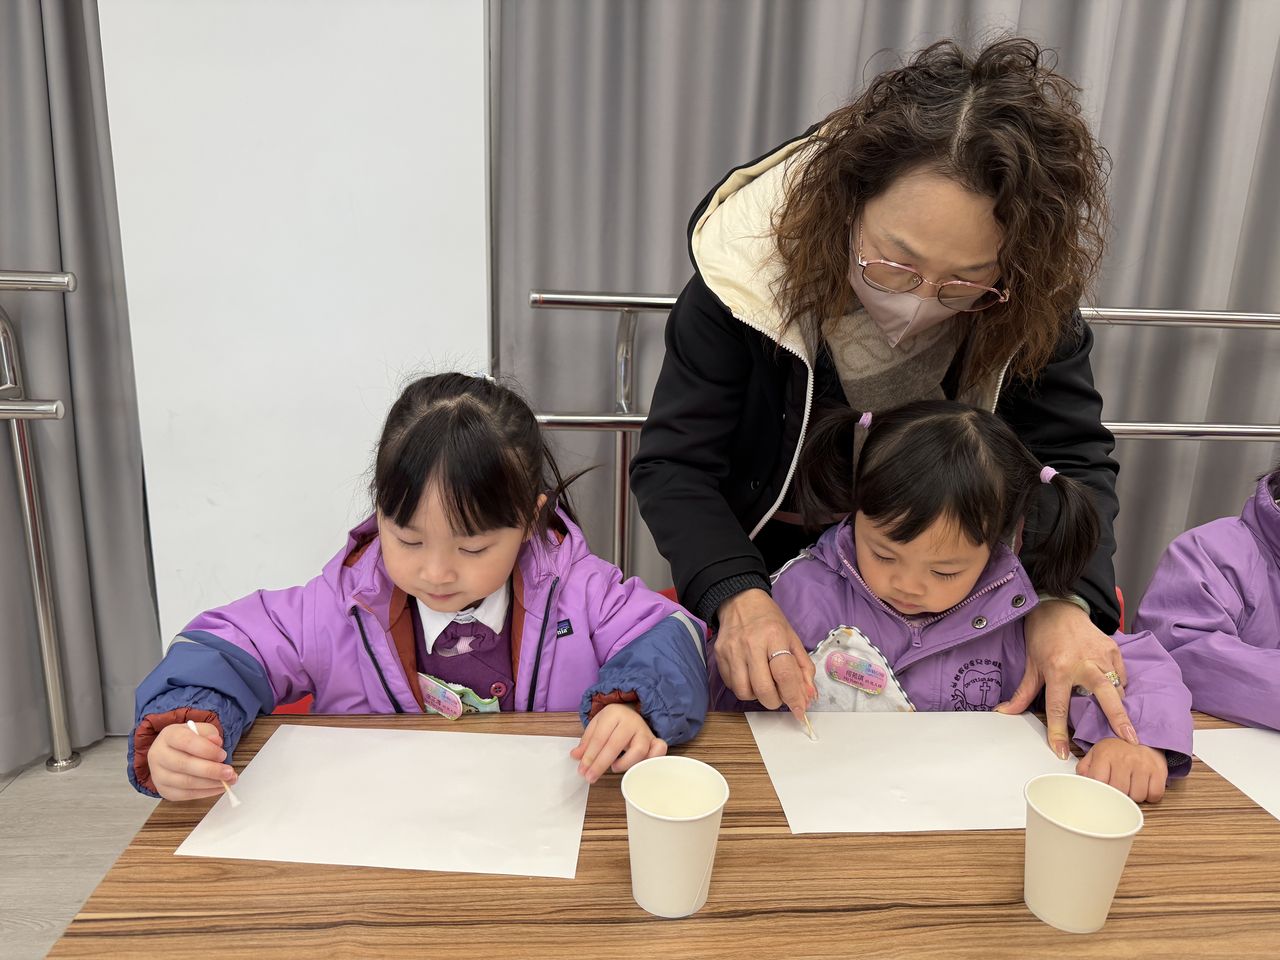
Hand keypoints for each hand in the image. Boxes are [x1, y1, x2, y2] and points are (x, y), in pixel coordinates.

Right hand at [147, 720, 236, 801]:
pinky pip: (185, 795)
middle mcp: (158, 755)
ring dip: (210, 784)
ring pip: (185, 783)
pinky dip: (205, 793)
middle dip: (211, 770)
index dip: (207, 750)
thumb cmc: (189, 740)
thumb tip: (217, 743)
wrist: (171, 752)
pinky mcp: (164, 790)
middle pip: (184, 765)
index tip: (223, 755)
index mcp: (168, 736)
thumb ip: (210, 734)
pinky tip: (218, 787)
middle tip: (229, 773)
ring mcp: (158, 775)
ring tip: (228, 781)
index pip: (186, 742)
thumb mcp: (200, 730)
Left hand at [571, 703, 665, 783]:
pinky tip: (638, 768)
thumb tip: (575, 756)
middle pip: (615, 744)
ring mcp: (645, 731)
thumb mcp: (596, 726)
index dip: (590, 756)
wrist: (631, 712)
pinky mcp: (655, 740)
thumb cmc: (612, 723)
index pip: (599, 737)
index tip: (582, 770)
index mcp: (613, 713)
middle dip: (600, 764)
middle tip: (590, 777)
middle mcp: (631, 720)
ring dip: (625, 763)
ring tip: (614, 768)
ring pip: (639, 749)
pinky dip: (651, 760)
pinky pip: (659, 750)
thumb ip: (586, 742)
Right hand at [715, 589, 815, 714]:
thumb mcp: (792, 638)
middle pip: (763, 688)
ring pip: (744, 692)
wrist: (739, 602)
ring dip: (757, 697)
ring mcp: (732, 651)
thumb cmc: (769, 621)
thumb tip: (808, 696)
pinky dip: (744, 689)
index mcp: (774, 636)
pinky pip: (731, 686)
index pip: (784, 673)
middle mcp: (751, 644)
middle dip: (775, 701)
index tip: (800, 710)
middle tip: (780, 695)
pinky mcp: (719, 656)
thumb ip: (803, 668)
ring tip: (764, 684)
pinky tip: (750, 677)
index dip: (794, 697)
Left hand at [995, 600, 1136, 759]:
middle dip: (1118, 719)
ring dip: (1119, 706)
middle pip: (1105, 695)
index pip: (1058, 707)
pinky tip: (1114, 693)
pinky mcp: (1113, 649)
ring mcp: (1102, 656)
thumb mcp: (1030, 664)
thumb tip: (1005, 712)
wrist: (1058, 606)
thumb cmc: (1042, 635)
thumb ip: (1023, 692)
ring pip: (1117, 687)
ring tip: (1124, 725)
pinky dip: (1119, 686)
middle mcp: (1083, 663)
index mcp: (1058, 669)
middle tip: (1129, 740)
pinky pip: (1121, 675)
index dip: (1058, 732)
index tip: (1060, 752)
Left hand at [1077, 738, 1167, 802]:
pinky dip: (1150, 796)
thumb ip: (1085, 768)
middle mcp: (1124, 759)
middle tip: (1118, 786)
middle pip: (1119, 792)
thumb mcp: (1096, 753)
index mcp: (1105, 754)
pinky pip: (1155, 795)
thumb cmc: (1117, 749)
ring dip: (1134, 795)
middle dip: (1118, 794)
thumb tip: (1083, 783)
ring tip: (1131, 784)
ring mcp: (1143, 765)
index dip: (1100, 790)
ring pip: (1137, 796)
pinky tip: (1144, 786)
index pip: (1099, 782)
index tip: (1102, 790)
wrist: (1142, 736)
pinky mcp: (1159, 770)